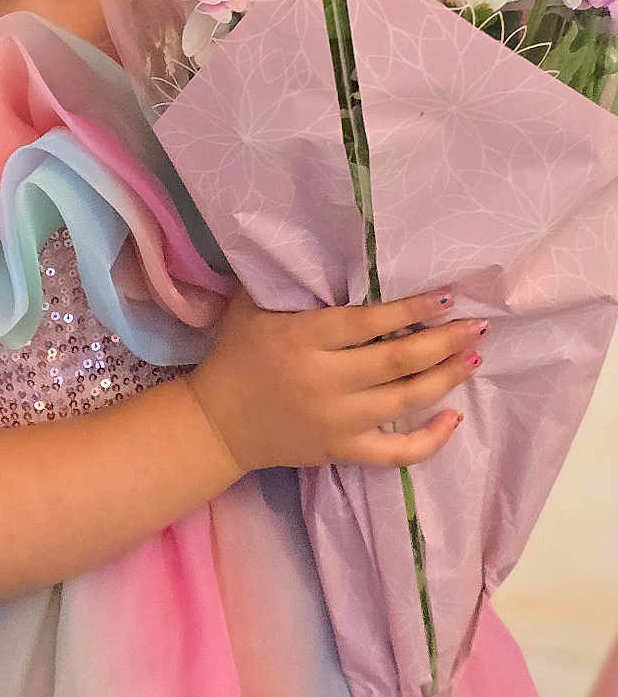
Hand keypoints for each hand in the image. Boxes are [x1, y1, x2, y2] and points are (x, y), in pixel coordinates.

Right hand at [187, 284, 481, 474]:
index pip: (369, 322)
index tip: (447, 298)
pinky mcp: (343, 451)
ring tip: (474, 356)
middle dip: (445, 342)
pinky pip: (397, 454)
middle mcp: (326, 381)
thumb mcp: (253, 304)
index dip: (412, 310)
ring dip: (446, 377)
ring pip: (406, 401)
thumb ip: (291, 278)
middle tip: (478, 325)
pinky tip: (455, 418)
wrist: (217, 423)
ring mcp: (338, 421)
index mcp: (305, 339)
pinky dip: (431, 440)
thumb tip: (330, 242)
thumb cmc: (239, 353)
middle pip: (398, 361)